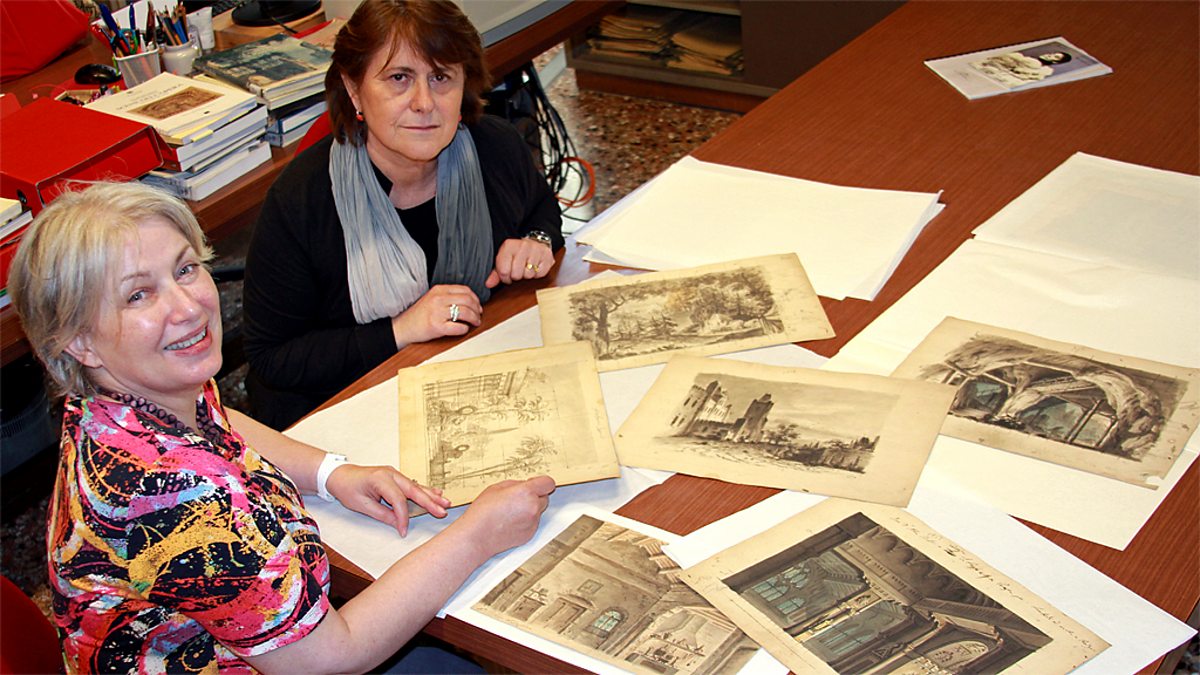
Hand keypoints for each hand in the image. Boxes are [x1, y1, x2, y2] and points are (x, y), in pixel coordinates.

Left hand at [325, 464, 451, 536]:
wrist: (340, 475)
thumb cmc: (347, 488)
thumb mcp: (362, 505)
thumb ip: (382, 514)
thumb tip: (398, 523)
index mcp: (380, 480)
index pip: (398, 500)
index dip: (403, 517)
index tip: (404, 531)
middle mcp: (390, 474)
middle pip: (413, 490)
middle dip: (429, 502)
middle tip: (442, 511)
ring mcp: (394, 474)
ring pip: (416, 486)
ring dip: (431, 495)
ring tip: (445, 502)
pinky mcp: (395, 477)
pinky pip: (412, 484)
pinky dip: (424, 490)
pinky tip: (436, 493)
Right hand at [391, 284, 481, 346]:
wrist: (402, 327)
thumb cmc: (419, 315)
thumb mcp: (432, 298)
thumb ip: (448, 297)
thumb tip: (471, 302)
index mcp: (438, 290)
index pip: (465, 290)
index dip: (475, 298)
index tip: (477, 306)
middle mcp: (438, 299)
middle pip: (468, 300)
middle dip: (477, 309)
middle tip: (478, 316)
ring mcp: (437, 312)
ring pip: (466, 312)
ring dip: (474, 319)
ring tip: (475, 323)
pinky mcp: (436, 326)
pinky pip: (459, 327)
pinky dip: (465, 329)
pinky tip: (463, 329)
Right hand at [456, 475, 555, 561]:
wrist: (478, 536)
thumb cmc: (483, 513)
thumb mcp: (496, 488)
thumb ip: (515, 484)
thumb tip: (524, 485)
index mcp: (526, 493)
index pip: (548, 483)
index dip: (542, 482)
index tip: (536, 483)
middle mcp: (533, 508)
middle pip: (545, 497)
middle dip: (535, 496)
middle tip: (519, 498)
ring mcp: (533, 522)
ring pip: (538, 511)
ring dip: (530, 509)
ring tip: (511, 511)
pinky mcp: (530, 534)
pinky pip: (533, 523)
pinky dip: (526, 521)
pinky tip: (511, 521)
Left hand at [485, 238, 554, 287]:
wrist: (535, 242)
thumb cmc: (517, 254)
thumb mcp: (504, 260)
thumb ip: (495, 273)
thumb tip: (488, 283)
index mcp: (509, 246)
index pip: (504, 271)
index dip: (505, 277)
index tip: (508, 274)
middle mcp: (522, 246)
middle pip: (516, 275)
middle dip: (516, 276)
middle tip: (518, 270)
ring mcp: (536, 250)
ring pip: (528, 275)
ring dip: (527, 275)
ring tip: (526, 267)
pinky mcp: (546, 255)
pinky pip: (540, 274)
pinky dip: (537, 273)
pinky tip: (535, 267)